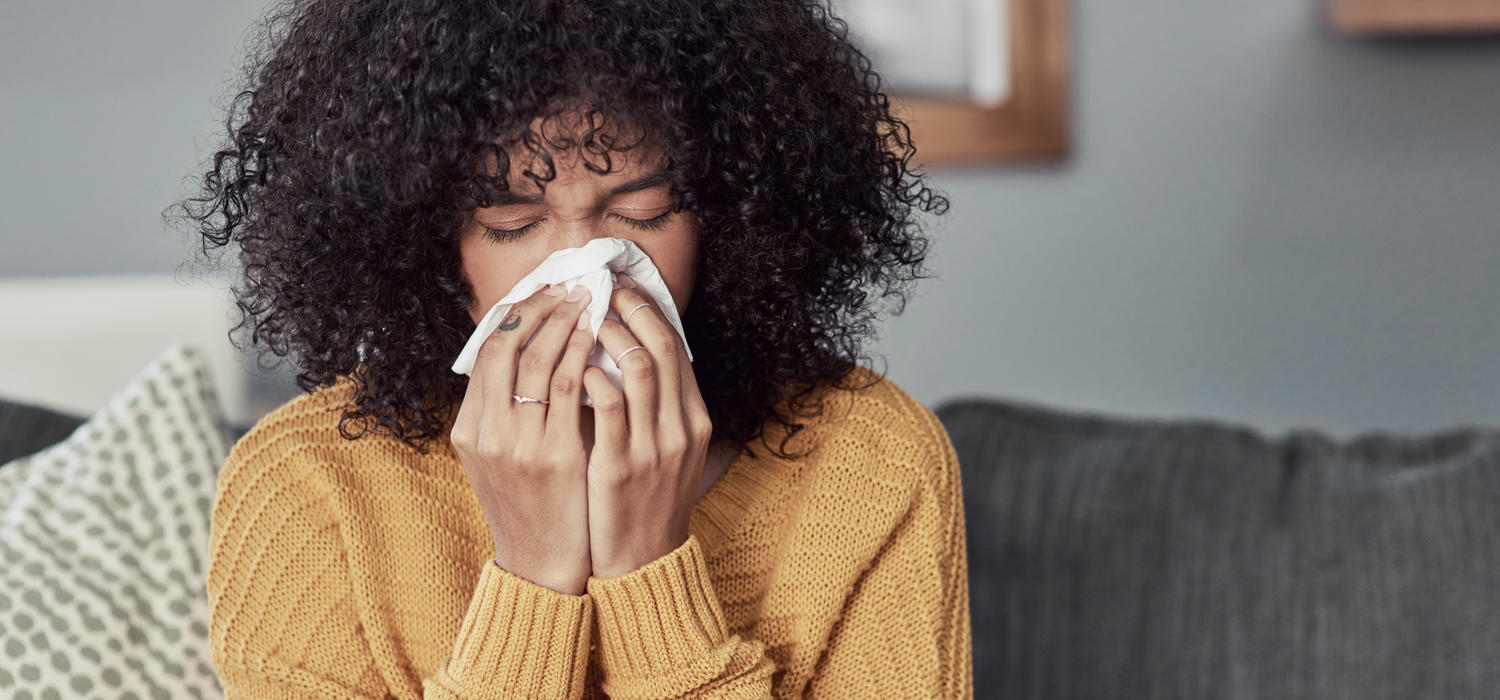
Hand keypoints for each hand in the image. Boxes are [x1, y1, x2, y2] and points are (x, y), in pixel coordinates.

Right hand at [449, 284, 595, 594]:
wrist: (540, 565)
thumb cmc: (529, 507)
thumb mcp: (498, 460)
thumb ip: (502, 414)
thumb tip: (524, 357)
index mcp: (469, 430)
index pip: (485, 352)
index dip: (516, 315)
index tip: (544, 293)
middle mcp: (486, 433)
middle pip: (505, 347)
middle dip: (539, 308)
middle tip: (570, 286)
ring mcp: (517, 444)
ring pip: (535, 360)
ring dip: (564, 323)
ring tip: (588, 301)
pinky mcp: (553, 456)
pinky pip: (566, 388)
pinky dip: (581, 355)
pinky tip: (598, 339)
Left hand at [581, 275, 713, 577]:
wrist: (643, 561)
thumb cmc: (645, 500)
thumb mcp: (666, 450)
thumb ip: (656, 407)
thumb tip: (630, 354)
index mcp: (693, 420)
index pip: (677, 347)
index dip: (649, 309)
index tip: (622, 286)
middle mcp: (680, 428)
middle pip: (662, 347)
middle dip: (629, 309)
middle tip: (599, 288)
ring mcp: (653, 448)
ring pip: (638, 368)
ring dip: (608, 335)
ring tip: (582, 319)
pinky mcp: (620, 467)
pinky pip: (607, 407)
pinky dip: (590, 377)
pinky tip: (570, 368)